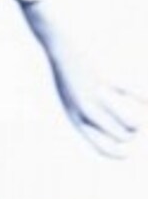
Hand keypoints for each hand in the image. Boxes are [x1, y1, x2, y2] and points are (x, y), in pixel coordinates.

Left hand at [23, 0, 144, 156]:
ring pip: (132, 124)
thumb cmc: (69, 75)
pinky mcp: (110, 76)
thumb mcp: (72, 100)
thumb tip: (116, 132)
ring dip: (139, 121)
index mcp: (75, 117)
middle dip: (132, 132)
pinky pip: (139, 95)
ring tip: (139, 115)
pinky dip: (146, 99)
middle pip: (122, 135)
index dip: (117, 153)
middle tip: (133, 124)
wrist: (60, 44)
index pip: (100, 147)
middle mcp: (85, 109)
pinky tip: (145, 98)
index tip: (127, 153)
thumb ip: (88, 117)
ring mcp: (98, 93)